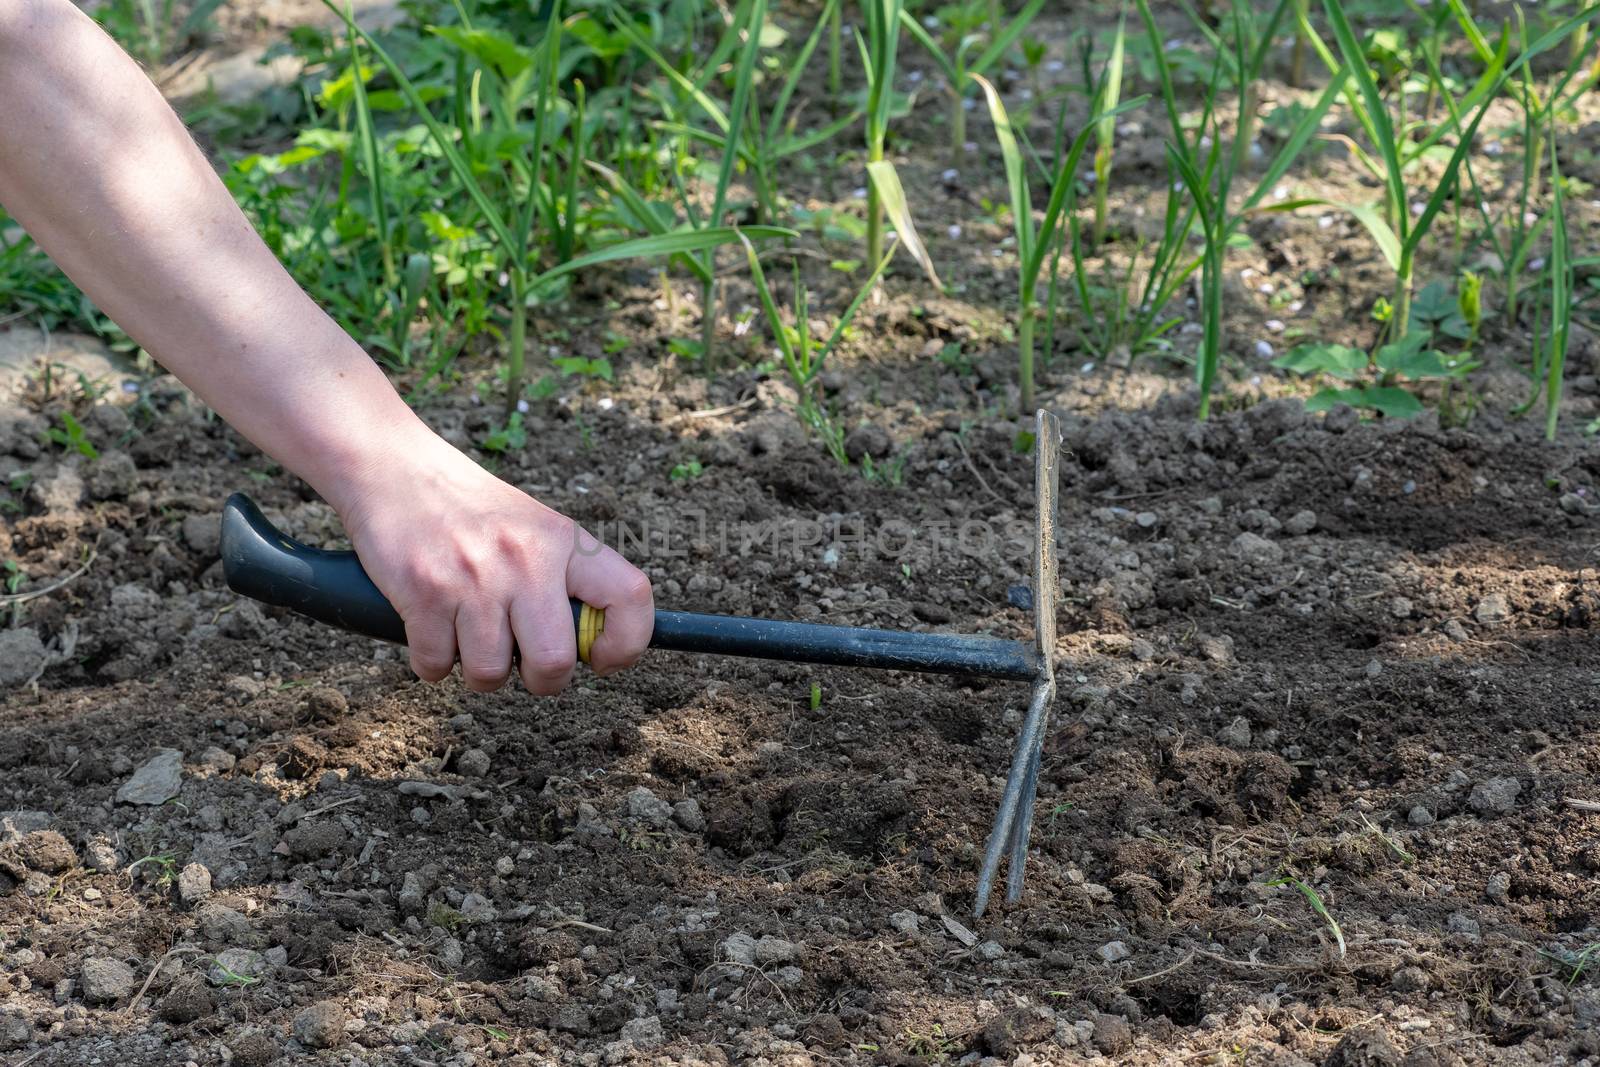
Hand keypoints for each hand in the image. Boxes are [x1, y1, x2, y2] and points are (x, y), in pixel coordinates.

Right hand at [333, 434, 652, 693]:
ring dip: (479, 670)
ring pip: (491, 674)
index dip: (626, 644)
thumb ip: (566, 580)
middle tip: (522, 659)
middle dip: (540, 679)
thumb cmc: (469, 510)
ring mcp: (474, 577)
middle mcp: (526, 559)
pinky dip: (431, 661)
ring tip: (469, 634)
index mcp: (564, 541)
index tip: (601, 658)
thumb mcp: (535, 528)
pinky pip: (435, 666)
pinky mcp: (424, 593)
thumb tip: (593, 648)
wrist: (394, 468)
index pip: (631, 597)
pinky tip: (431, 626)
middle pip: (556, 662)